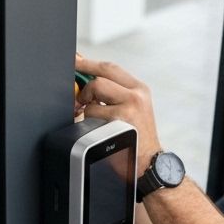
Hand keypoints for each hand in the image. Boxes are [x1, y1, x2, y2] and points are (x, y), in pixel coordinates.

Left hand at [74, 53, 162, 171]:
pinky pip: (91, 117)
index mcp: (140, 89)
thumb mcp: (134, 109)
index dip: (88, 63)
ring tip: (98, 123)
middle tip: (80, 100)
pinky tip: (101, 133)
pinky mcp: (119, 123)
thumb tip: (86, 81)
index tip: (75, 60)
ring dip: (88, 111)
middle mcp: (136, 96)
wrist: (149, 164)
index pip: (110, 68)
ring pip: (93, 98)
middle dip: (85, 89)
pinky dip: (90, 125)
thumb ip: (115, 93)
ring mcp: (128, 109)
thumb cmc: (137, 138)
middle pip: (99, 79)